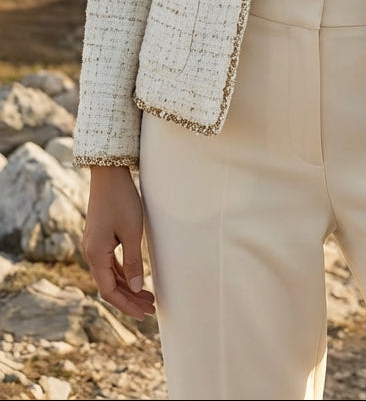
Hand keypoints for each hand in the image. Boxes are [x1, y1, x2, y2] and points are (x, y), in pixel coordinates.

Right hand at [81, 165, 155, 320]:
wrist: (109, 174)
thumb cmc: (121, 200)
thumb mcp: (131, 232)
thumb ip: (133, 261)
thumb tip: (136, 287)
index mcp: (96, 254)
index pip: (109, 291)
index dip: (127, 304)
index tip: (145, 313)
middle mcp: (91, 252)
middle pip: (109, 285)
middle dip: (130, 299)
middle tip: (152, 308)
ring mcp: (94, 245)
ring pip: (110, 275)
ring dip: (128, 287)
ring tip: (148, 297)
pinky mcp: (100, 238)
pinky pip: (110, 263)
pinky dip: (123, 273)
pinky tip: (136, 278)